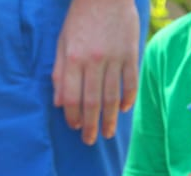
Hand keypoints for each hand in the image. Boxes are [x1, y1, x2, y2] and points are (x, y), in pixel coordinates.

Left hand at [53, 0, 140, 144]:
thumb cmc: (79, 19)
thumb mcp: (62, 43)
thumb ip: (60, 74)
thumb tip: (59, 103)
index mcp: (74, 59)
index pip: (72, 98)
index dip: (73, 117)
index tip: (74, 128)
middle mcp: (94, 61)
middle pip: (92, 102)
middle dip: (91, 125)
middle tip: (90, 141)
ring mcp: (115, 58)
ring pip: (112, 96)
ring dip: (110, 119)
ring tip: (108, 134)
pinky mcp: (131, 53)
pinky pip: (131, 82)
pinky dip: (128, 98)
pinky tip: (123, 110)